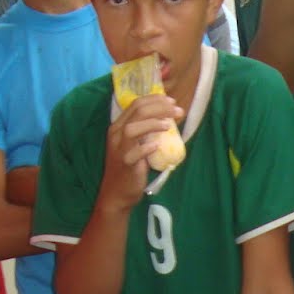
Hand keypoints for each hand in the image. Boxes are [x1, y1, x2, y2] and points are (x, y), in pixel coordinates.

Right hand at [101, 94, 183, 210]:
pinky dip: (146, 148)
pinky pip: (134, 153)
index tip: (172, 102)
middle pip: (137, 112)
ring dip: (152, 124)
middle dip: (159, 108)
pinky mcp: (124, 164)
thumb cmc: (130, 168)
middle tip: (177, 110)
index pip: (136, 104)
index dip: (155, 100)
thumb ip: (146, 132)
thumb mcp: (136, 145)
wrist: (117, 193)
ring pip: (132, 129)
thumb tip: (167, 119)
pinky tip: (157, 146)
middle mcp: (116, 134)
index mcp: (118, 126)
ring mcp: (119, 149)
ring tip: (168, 125)